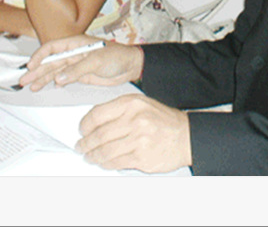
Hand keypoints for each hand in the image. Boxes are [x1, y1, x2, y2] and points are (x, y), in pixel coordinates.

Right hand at [19, 35, 143, 90]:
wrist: (131, 67)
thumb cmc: (118, 56)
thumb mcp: (97, 61)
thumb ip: (77, 69)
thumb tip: (59, 78)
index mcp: (76, 43)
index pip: (52, 48)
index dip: (40, 56)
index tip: (31, 66)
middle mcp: (74, 53)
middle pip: (50, 61)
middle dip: (37, 71)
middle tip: (25, 80)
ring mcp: (76, 64)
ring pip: (55, 71)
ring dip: (43, 78)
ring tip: (31, 86)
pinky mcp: (81, 75)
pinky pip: (64, 79)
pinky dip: (54, 83)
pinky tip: (47, 87)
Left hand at [76, 94, 191, 172]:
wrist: (186, 136)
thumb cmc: (163, 121)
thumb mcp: (142, 105)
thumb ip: (119, 111)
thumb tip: (94, 123)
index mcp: (132, 104)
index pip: (98, 114)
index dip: (85, 125)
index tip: (81, 130)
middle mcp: (135, 120)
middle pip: (99, 135)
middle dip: (85, 143)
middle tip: (81, 146)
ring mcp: (138, 140)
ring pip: (105, 151)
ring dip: (93, 156)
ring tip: (89, 156)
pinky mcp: (141, 157)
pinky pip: (116, 162)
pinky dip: (105, 164)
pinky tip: (103, 162)